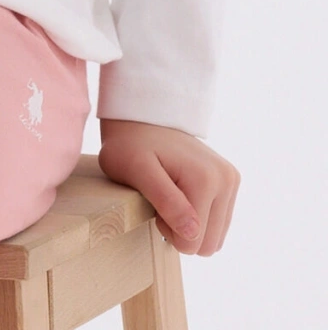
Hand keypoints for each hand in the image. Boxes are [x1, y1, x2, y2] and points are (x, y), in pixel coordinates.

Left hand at [97, 117, 239, 255]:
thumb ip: (166, 201)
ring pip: (215, 236)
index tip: (153, 202)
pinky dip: (198, 217)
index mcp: (206, 179)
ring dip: (189, 226)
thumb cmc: (131, 145)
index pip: (192, 243)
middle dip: (180, 231)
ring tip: (170, 196)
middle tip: (160, 201)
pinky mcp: (229, 181)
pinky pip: (218, 223)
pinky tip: (181, 195)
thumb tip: (193, 232)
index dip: (166, 230)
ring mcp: (230, 179)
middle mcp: (226, 179)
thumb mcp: (136, 171)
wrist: (140, 117)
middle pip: (208, 244)